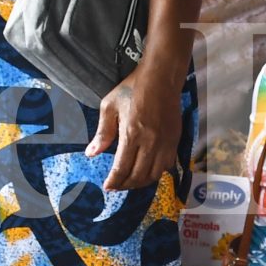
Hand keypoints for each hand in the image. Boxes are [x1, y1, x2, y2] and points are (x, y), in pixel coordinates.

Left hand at [89, 57, 182, 192]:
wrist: (161, 78)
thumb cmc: (132, 89)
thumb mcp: (110, 106)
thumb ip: (102, 133)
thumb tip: (91, 153)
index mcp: (131, 134)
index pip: (122, 168)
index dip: (114, 181)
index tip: (107, 186)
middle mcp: (150, 143)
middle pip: (138, 175)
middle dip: (125, 185)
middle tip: (116, 186)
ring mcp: (165, 143)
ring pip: (154, 174)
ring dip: (141, 182)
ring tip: (130, 181)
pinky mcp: (174, 140)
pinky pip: (166, 165)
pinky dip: (156, 173)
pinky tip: (147, 171)